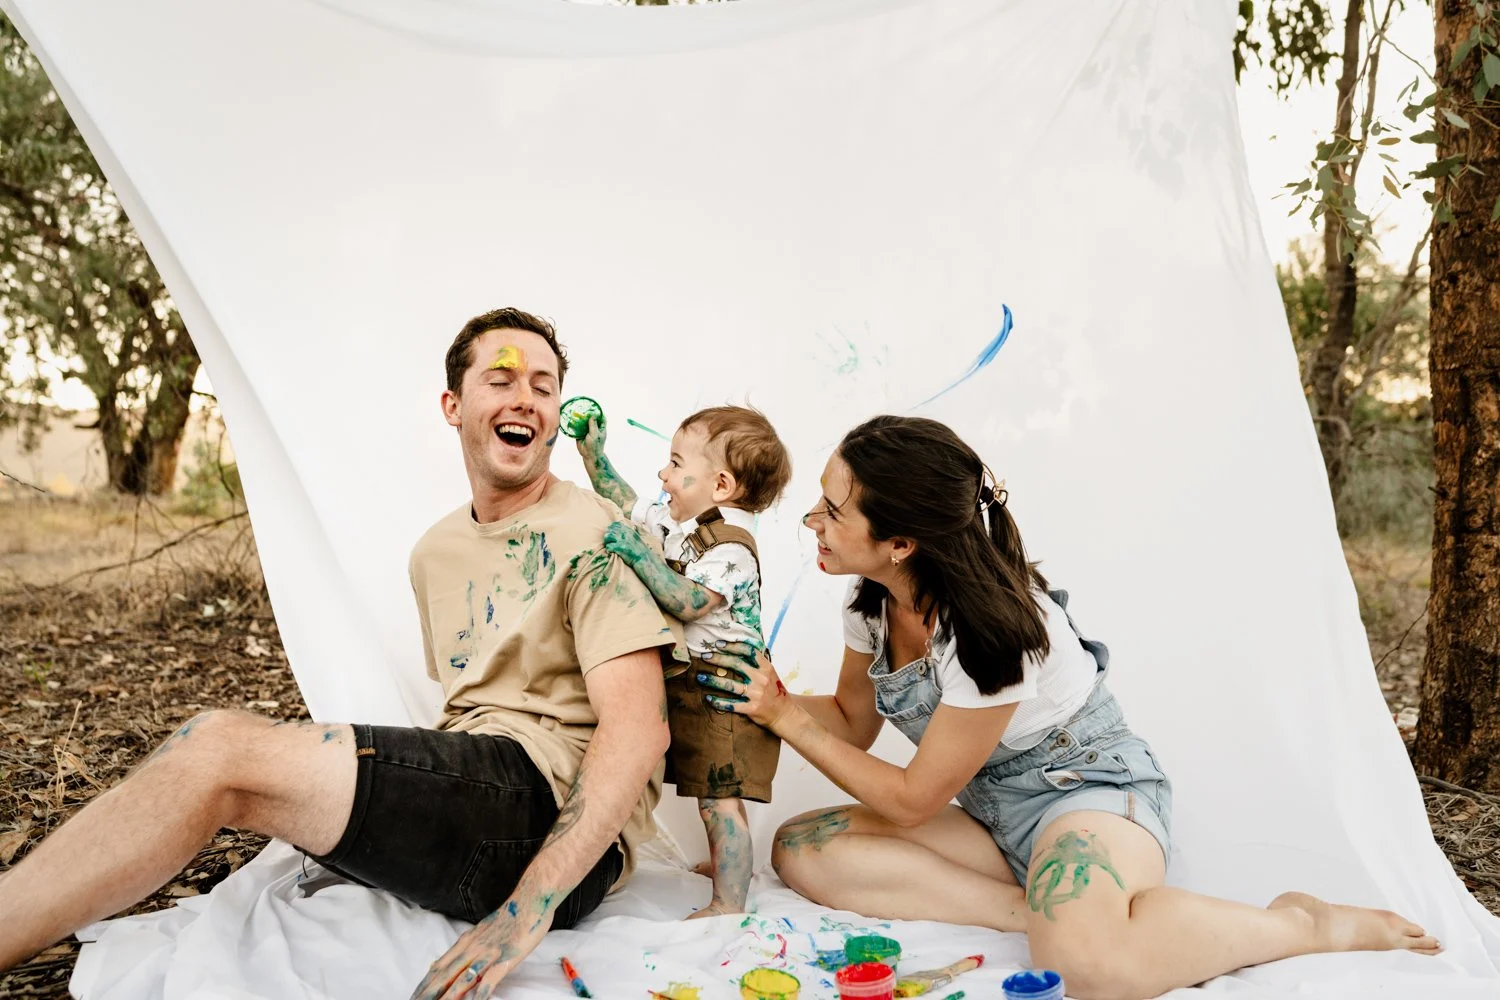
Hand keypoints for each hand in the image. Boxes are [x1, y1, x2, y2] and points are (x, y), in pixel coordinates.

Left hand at [410, 896, 553, 999]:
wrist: (530, 899)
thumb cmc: (509, 916)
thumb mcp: (481, 931)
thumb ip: (465, 948)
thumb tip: (445, 962)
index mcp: (465, 942)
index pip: (438, 967)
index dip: (424, 984)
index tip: (413, 996)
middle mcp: (472, 948)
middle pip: (444, 976)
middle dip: (428, 994)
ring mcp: (487, 953)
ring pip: (461, 980)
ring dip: (447, 997)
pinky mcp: (504, 958)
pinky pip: (489, 980)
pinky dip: (480, 994)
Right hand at [577, 409, 606, 454]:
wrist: (589, 455)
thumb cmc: (595, 445)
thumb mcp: (595, 434)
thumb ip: (593, 425)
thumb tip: (592, 415)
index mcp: (601, 428)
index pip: (602, 418)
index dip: (599, 413)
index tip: (595, 408)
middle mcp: (594, 429)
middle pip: (592, 419)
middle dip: (588, 415)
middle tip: (584, 408)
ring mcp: (587, 431)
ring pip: (584, 423)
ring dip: (581, 419)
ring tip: (577, 412)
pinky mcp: (581, 434)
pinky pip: (578, 428)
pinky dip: (576, 424)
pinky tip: (572, 420)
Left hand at [603, 520, 649, 563]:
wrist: (644, 559)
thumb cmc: (640, 550)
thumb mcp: (636, 537)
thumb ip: (631, 532)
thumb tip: (630, 527)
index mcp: (629, 530)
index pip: (615, 524)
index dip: (611, 529)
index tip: (611, 534)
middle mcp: (625, 533)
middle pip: (610, 529)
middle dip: (608, 536)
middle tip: (609, 541)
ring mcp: (622, 540)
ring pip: (608, 536)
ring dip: (607, 541)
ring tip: (609, 546)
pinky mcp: (619, 548)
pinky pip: (608, 546)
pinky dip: (608, 549)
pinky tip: (611, 551)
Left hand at [697, 641, 792, 729]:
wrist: (783, 713)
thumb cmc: (773, 691)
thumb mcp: (769, 673)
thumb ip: (755, 662)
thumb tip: (736, 648)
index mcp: (766, 667)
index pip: (748, 651)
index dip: (732, 646)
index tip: (718, 644)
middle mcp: (761, 679)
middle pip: (736, 664)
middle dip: (718, 659)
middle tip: (704, 657)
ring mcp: (756, 694)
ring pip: (730, 685)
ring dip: (713, 680)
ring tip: (700, 677)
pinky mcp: (752, 708)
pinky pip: (732, 704)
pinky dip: (719, 702)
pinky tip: (709, 698)